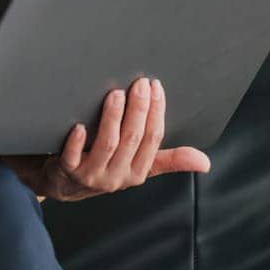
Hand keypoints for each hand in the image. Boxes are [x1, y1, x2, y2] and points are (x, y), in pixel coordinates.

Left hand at [1, 77, 210, 202]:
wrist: (65, 186)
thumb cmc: (106, 168)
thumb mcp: (139, 167)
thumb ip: (169, 160)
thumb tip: (205, 162)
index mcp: (138, 172)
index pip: (153, 139)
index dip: (156, 113)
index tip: (156, 87)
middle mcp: (117, 176)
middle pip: (132, 139)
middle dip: (138, 109)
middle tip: (139, 83)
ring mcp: (92, 175)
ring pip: (107, 145)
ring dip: (112, 118)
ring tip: (115, 94)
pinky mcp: (67, 173)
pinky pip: (73, 157)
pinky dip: (77, 141)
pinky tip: (78, 125)